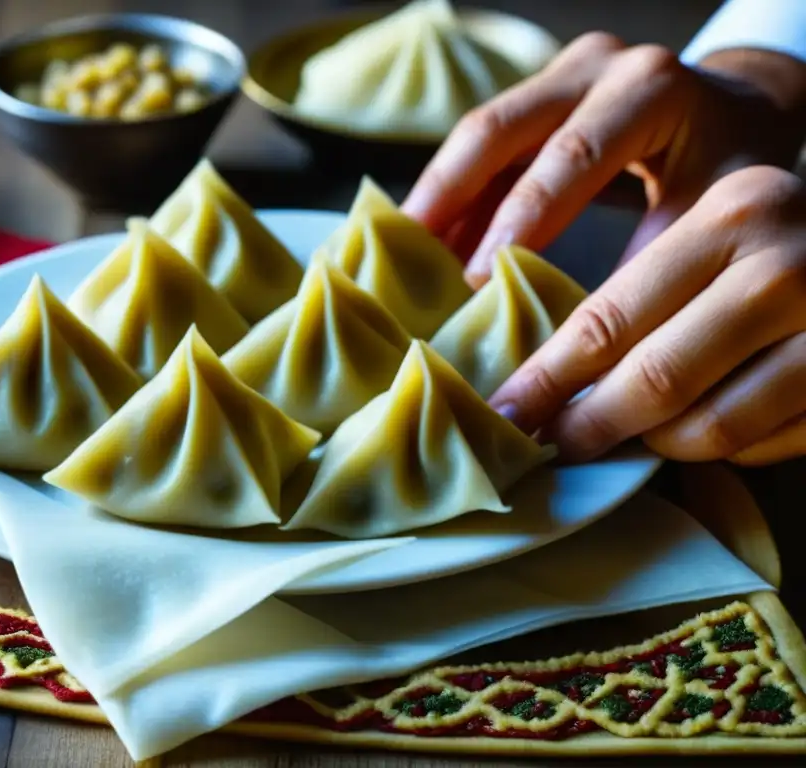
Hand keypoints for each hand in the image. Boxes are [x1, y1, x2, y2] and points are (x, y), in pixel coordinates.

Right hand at [402, 33, 805, 287]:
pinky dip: (455, 196)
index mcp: (648, 89)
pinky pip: (482, 149)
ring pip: (478, 135)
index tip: (476, 282)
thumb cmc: (730, 165)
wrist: (736, 113)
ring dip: (439, 197)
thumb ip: (645, 261)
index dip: (518, 219)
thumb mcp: (712, 210)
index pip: (571, 154)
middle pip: (499, 128)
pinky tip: (431, 242)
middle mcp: (595, 68)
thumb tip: (575, 340)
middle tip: (408, 257)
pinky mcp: (534, 98)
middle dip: (448, 196)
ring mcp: (558, 77)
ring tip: (402, 254)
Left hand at [488, 165, 805, 466]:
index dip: (547, 378)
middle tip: (548, 448)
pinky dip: (722, 451)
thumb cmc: (783, 244)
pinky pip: (763, 446)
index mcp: (734, 212)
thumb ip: (643, 291)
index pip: (609, 318)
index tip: (505, 414)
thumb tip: (543, 378)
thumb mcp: (719, 230)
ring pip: (708, 427)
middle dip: (589, 425)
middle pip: (653, 379)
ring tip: (630, 437)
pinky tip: (706, 432)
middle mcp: (788, 266)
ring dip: (657, 444)